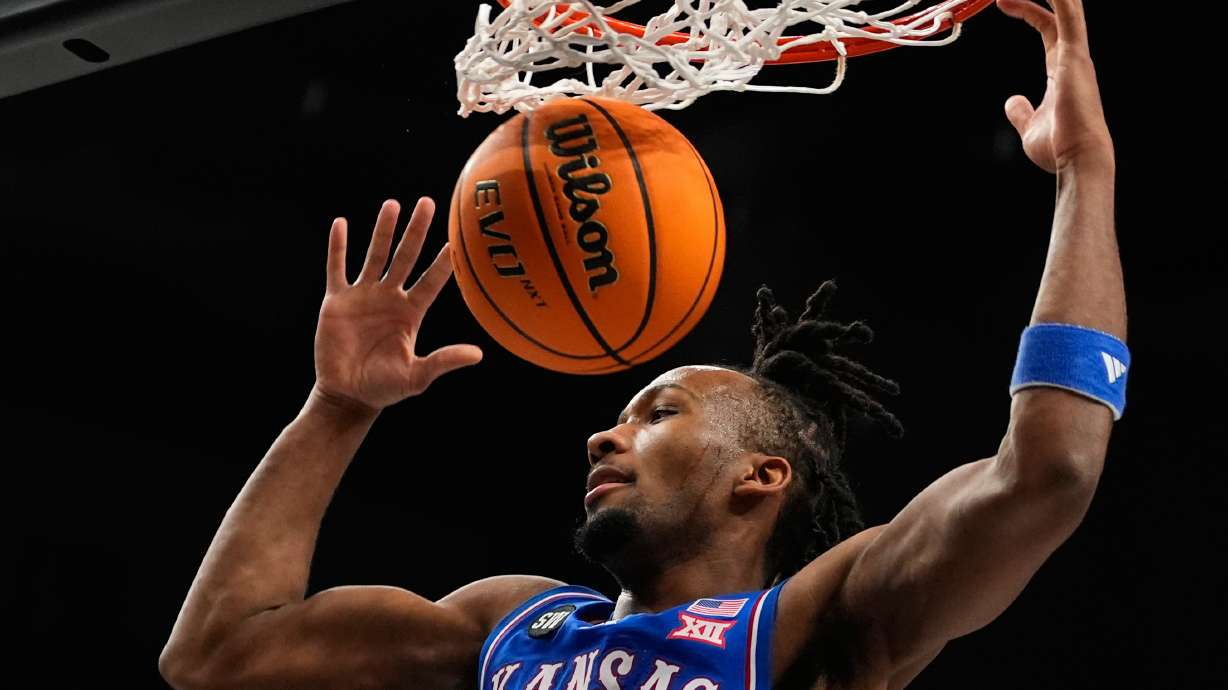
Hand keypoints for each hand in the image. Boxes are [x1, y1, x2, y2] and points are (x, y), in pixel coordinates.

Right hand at [313, 198, 481, 412]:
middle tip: (428, 203)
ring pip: (375, 255)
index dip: (443, 262)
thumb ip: (443, 361)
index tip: (456, 239)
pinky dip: (338, 247)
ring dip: (383, 230)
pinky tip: (341, 224)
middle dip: (416, 230)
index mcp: (412, 312)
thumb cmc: (385, 388)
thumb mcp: (417, 376)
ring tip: (393, 204)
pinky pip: (337, 268)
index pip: (432, 281)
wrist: (348, 395)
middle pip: (406, 256)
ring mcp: (363, 296)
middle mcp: (390, 298)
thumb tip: (478, 354)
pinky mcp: (337, 301)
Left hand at [998, 0, 1113, 173]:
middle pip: (1056, 12)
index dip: (1027, 10)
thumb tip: (1013, 101)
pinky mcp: (1075, 57)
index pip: (1046, 28)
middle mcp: (1072, 58)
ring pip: (1069, 8)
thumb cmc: (1059, 148)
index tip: (1002, 2)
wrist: (1077, 158)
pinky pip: (1069, 16)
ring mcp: (1076, 56)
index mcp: (1062, 70)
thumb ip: (1021, 112)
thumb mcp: (1029, 126)